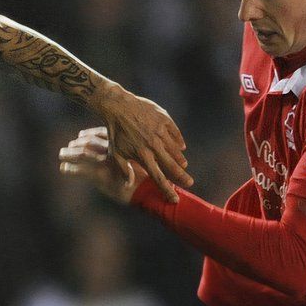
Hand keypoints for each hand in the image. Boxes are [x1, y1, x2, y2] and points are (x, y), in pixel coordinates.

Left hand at [57, 127, 142, 203]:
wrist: (148, 191)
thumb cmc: (147, 176)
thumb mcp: (140, 160)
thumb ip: (129, 153)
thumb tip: (119, 151)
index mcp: (121, 145)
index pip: (101, 133)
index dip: (89, 133)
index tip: (81, 134)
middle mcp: (111, 151)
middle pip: (89, 142)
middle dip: (77, 142)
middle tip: (70, 144)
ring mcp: (105, 163)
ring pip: (82, 153)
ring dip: (69, 153)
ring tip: (62, 154)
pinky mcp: (100, 176)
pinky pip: (80, 170)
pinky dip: (70, 169)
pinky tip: (64, 168)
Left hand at [92, 87, 189, 201]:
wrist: (118, 106)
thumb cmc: (115, 131)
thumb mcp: (116, 152)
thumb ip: (124, 169)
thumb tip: (128, 185)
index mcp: (142, 155)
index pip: (158, 177)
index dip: (167, 190)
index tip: (174, 199)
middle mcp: (153, 145)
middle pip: (172, 166)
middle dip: (182, 176)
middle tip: (189, 183)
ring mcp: (160, 131)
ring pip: (176, 150)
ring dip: (180, 160)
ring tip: (183, 165)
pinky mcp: (164, 119)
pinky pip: (176, 133)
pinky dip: (179, 141)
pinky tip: (181, 147)